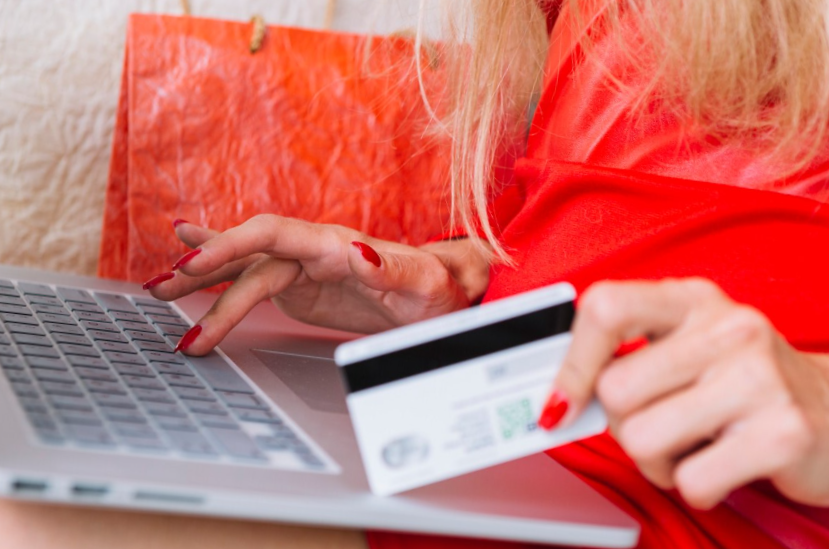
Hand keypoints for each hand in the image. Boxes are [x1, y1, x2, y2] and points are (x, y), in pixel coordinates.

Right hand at [144, 216, 489, 354]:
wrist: (445, 294)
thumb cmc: (439, 290)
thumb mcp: (426, 286)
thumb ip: (391, 270)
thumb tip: (358, 251)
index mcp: (337, 245)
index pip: (273, 236)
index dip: (230, 246)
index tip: (193, 264)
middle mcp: (314, 249)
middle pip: (248, 255)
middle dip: (204, 271)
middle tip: (161, 291)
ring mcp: (305, 267)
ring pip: (244, 268)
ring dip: (202, 278)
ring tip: (158, 288)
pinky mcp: (303, 285)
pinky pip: (254, 280)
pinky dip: (222, 274)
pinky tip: (193, 265)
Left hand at [540, 278, 828, 508]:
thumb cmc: (740, 382)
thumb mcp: (685, 348)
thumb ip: (624, 356)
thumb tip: (554, 397)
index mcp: (691, 299)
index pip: (605, 307)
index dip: (571, 363)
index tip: (561, 402)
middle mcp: (728, 327)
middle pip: (614, 391)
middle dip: (624, 425)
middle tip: (660, 424)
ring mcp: (759, 378)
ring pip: (642, 440)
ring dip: (657, 462)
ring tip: (694, 445)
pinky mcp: (783, 433)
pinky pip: (690, 481)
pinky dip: (695, 487)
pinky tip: (723, 465)